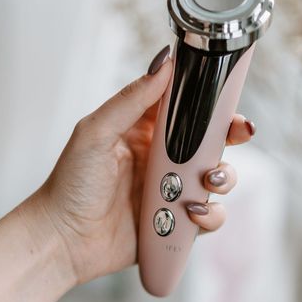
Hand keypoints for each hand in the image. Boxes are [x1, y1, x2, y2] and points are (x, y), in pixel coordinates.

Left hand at [26, 45, 255, 285]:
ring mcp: (170, 190)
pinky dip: (210, 216)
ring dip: (222, 176)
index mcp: (144, 131)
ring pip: (215, 177)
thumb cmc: (70, 184)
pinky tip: (192, 214)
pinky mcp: (175, 221)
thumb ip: (131, 99)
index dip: (211, 102)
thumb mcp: (96, 132)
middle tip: (238, 133)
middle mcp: (162, 158)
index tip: (228, 99)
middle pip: (209, 141)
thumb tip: (164, 63)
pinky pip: (208, 217)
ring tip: (207, 181)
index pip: (186, 108)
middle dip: (230, 136)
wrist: (63, 239)